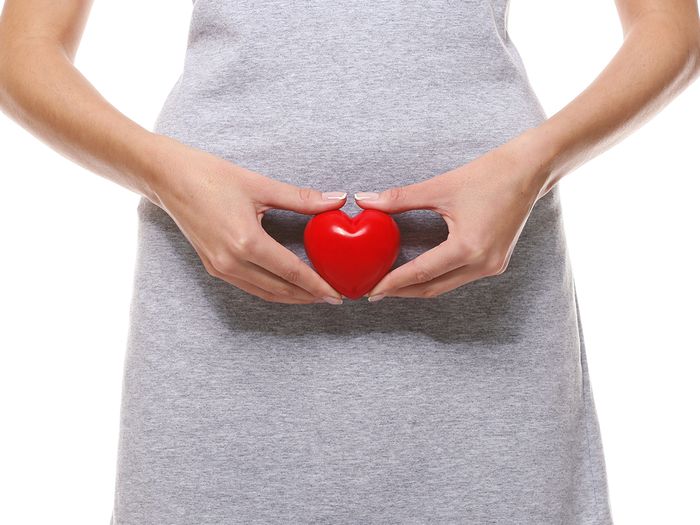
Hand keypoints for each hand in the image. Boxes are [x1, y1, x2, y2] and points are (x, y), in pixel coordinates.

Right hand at [147, 136, 346, 304]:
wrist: (168, 178)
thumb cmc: (211, 176)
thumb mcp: (260, 184)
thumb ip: (301, 198)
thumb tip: (337, 199)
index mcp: (245, 241)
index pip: (291, 272)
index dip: (317, 285)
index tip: (337, 294)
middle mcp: (231, 261)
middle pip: (280, 289)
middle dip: (309, 297)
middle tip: (334, 298)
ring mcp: (220, 267)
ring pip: (264, 293)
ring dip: (291, 298)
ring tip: (315, 297)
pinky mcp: (213, 267)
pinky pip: (249, 287)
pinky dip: (272, 291)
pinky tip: (287, 287)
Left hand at [354, 131, 551, 300]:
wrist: (529, 170)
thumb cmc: (488, 175)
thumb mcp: (439, 187)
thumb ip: (399, 198)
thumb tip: (364, 200)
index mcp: (468, 248)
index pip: (421, 274)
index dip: (392, 283)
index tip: (370, 290)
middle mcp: (483, 264)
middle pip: (433, 288)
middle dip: (402, 292)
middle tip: (374, 291)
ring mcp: (492, 266)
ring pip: (446, 286)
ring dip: (419, 286)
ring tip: (391, 284)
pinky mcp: (496, 262)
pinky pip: (460, 278)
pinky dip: (438, 278)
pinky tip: (420, 272)